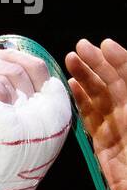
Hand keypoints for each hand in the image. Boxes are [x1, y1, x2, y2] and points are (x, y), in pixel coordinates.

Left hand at [0, 49, 69, 189]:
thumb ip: (27, 113)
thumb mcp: (26, 140)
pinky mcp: (2, 119)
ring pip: (8, 72)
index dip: (22, 60)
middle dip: (1, 57)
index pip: (44, 74)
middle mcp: (47, 115)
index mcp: (58, 118)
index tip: (2, 57)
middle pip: (28, 67)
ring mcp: (26, 116)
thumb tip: (7, 82)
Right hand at [65, 38, 126, 189]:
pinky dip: (80, 102)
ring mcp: (116, 127)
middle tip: (79, 49)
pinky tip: (72, 88)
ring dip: (84, 78)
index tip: (105, 46)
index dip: (119, 58)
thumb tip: (109, 71)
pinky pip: (89, 119)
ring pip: (98, 97)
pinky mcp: (102, 144)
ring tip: (70, 61)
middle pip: (111, 82)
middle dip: (95, 64)